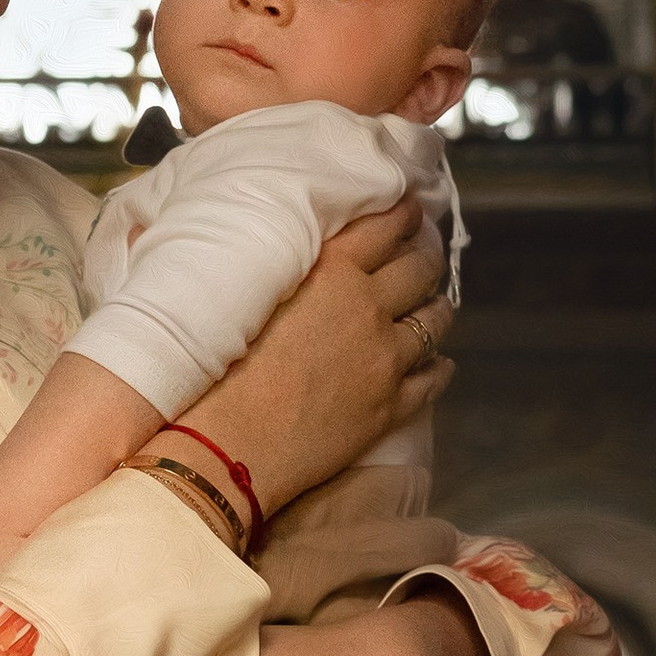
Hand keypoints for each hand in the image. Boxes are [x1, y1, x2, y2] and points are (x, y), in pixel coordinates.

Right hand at [188, 200, 453, 522]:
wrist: (226, 446)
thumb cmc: (216, 369)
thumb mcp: (245, 296)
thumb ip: (274, 268)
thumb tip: (248, 247)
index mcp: (330, 271)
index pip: (383, 227)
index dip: (403, 215)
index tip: (411, 209)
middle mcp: (367, 306)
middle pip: (418, 269)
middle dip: (425, 257)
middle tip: (424, 255)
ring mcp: (385, 358)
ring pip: (434, 322)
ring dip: (437, 309)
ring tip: (436, 307)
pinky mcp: (390, 406)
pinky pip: (432, 380)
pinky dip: (439, 368)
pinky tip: (439, 365)